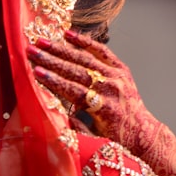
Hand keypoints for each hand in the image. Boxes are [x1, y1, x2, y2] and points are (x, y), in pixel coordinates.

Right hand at [26, 30, 175, 175]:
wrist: (143, 133)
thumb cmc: (117, 140)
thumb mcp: (95, 141)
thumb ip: (76, 129)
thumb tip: (54, 114)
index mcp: (105, 109)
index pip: (75, 91)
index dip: (55, 82)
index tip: (36, 72)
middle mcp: (112, 89)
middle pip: (77, 71)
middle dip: (52, 61)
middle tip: (32, 51)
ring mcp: (118, 77)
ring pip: (86, 59)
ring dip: (62, 49)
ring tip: (43, 42)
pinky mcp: (121, 69)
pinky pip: (102, 52)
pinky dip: (85, 42)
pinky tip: (69, 35)